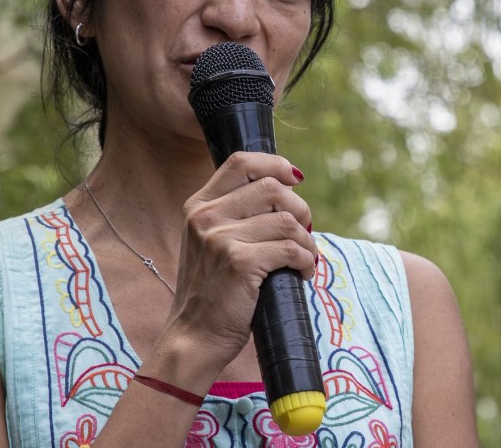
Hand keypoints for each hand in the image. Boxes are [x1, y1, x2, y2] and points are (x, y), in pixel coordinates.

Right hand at [165, 152, 315, 366]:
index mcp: (199, 206)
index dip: (275, 164)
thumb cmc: (212, 292)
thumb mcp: (209, 243)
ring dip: (307, 241)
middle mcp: (206, 217)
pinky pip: (291, 248)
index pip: (241, 162)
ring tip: (305, 258)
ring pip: (287, 220)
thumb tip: (284, 189)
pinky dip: (306, 261)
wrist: (193, 337)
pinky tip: (302, 273)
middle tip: (304, 232)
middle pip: (272, 187)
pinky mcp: (240, 263)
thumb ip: (235, 215)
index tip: (295, 179)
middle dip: (300, 208)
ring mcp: (220, 238)